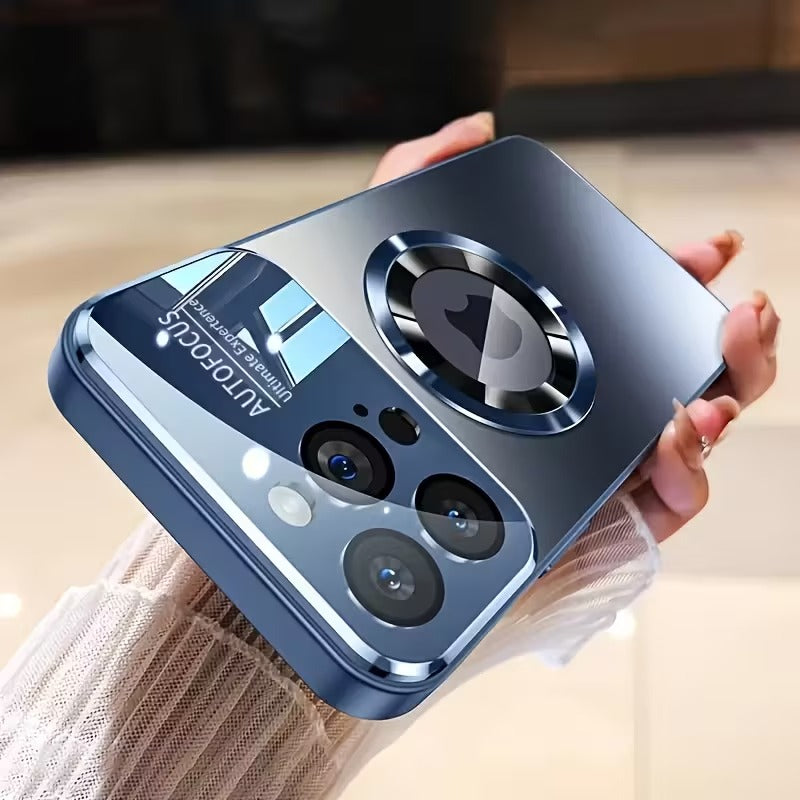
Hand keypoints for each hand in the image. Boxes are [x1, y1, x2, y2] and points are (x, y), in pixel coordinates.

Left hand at [368, 112, 778, 543]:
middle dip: (733, 343)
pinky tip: (670, 441)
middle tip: (739, 313)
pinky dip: (687, 471)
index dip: (681, 278)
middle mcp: (584, 408)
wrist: (346, 489)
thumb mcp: (373, 267)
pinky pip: (667, 502)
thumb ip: (416, 180)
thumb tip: (474, 130)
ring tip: (708, 389)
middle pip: (688, 373)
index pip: (637, 310)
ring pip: (695, 438)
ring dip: (723, 403)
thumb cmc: (366, 388)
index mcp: (551, 352)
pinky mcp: (591, 521)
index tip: (706, 248)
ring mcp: (594, 466)